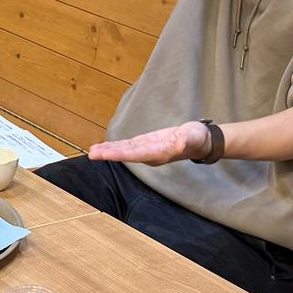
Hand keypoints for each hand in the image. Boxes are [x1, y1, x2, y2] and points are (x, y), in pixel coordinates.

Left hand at [89, 120, 209, 165]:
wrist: (200, 141)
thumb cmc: (197, 139)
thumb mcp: (194, 137)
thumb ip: (187, 140)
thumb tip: (180, 142)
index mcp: (159, 153)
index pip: (135, 154)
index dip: (119, 154)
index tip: (105, 154)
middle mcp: (150, 155)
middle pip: (126, 155)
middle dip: (109, 154)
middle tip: (92, 154)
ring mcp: (147, 151)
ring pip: (125, 151)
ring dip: (109, 151)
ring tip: (93, 151)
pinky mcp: (146, 145)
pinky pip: (128, 147)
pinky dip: (116, 146)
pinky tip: (105, 148)